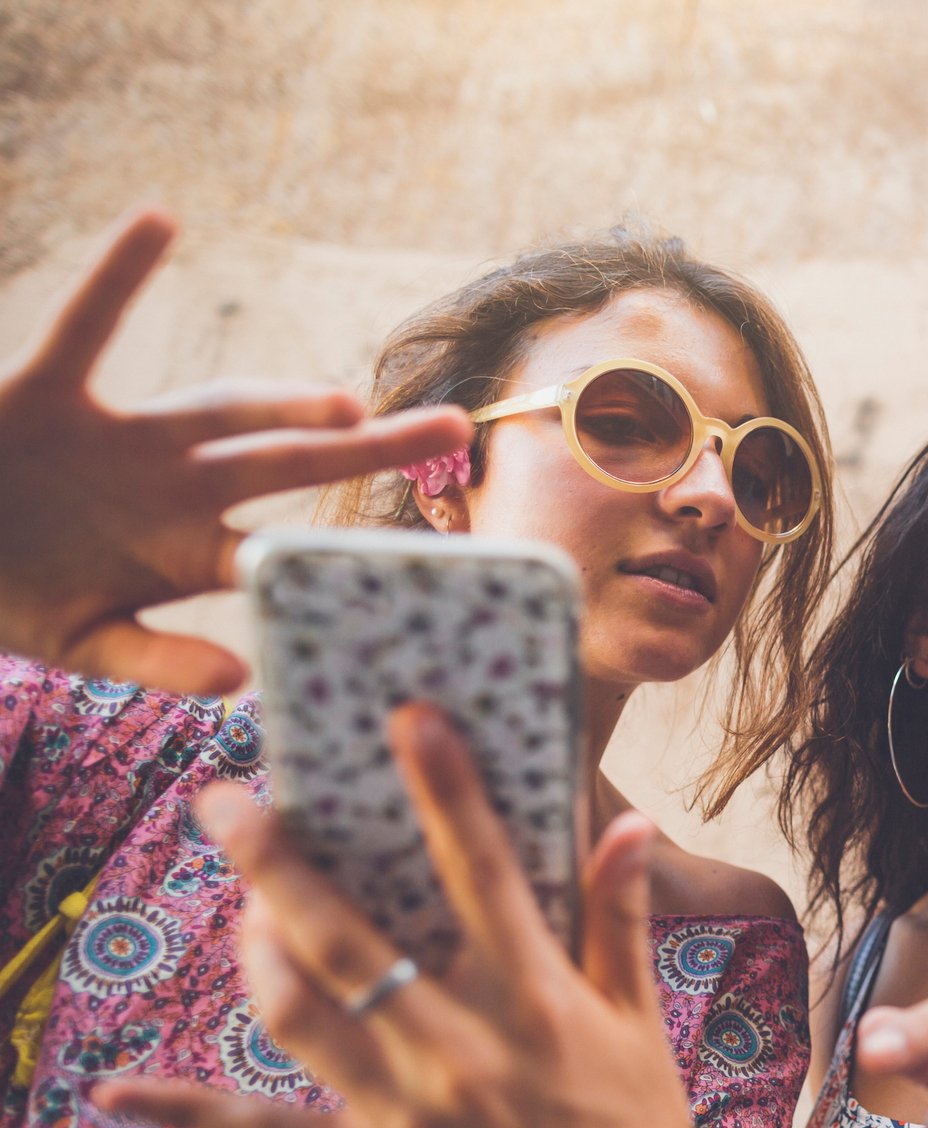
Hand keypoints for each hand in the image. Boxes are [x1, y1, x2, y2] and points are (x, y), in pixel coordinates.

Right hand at [0, 206, 469, 694]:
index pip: (287, 546)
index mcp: (187, 545)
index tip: (428, 554)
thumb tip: (242, 676)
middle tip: (454, 427)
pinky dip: (116, 276)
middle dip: (368, 447)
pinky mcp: (47, 395)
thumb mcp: (86, 642)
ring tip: (342, 403)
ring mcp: (120, 437)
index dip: (349, 551)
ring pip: (216, 410)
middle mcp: (174, 482)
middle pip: (289, 462)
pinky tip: (159, 221)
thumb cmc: (17, 595)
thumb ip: (159, 658)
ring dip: (276, 400)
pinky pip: (84, 329)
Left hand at [95, 705, 732, 1127]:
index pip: (488, 878)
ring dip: (257, 951)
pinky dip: (192, 1110)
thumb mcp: (641, 1021)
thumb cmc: (638, 1126)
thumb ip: (621, 920)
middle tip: (230, 799)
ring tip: (243, 900)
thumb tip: (629, 822)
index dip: (447, 795)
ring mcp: (409, 1114)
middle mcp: (463, 1054)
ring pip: (302, 1018)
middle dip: (282, 865)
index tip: (410, 723)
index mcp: (538, 1006)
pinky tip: (121, 1090)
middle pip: (353, 943)